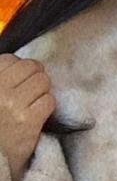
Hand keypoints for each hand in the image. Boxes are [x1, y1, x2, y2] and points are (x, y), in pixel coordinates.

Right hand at [0, 54, 55, 180]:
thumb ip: (3, 83)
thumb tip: (18, 64)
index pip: (10, 60)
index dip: (20, 67)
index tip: (20, 78)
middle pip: (31, 67)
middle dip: (36, 76)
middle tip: (32, 90)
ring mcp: (13, 105)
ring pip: (43, 82)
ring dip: (42, 92)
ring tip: (33, 104)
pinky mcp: (28, 121)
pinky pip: (49, 100)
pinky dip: (47, 107)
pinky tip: (37, 116)